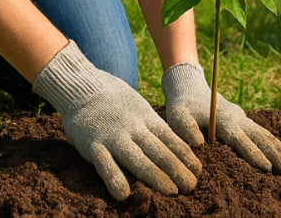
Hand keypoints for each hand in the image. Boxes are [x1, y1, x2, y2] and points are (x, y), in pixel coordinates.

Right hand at [32, 40, 200, 200]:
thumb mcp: (139, 108)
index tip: (198, 171)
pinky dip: (115, 180)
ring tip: (172, 192)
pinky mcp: (93, 146)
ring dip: (157, 177)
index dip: (186, 157)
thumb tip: (176, 145)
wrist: (82, 86)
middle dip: (178, 170)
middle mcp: (134, 128)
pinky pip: (105, 166)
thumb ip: (153, 127)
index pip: (172, 139)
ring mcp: (113, 137)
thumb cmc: (114, 100)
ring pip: (138, 160)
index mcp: (146, 119)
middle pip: (160, 152)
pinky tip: (124, 195)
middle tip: (192, 186)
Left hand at [161, 61, 280, 174]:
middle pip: (261, 139)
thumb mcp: (177, 116)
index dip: (253, 154)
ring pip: (266, 136)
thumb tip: (200, 145)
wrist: (189, 87)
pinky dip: (276, 145)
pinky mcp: (243, 122)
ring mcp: (243, 119)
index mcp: (223, 121)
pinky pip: (263, 134)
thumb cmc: (182, 106)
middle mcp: (238, 119)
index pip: (240, 140)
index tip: (267, 168)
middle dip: (277, 156)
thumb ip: (186, 130)